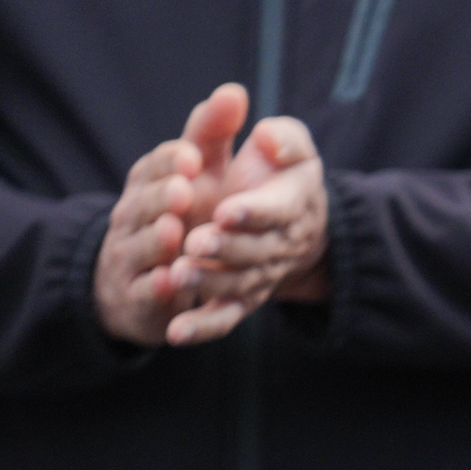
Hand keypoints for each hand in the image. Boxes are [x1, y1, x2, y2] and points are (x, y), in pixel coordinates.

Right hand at [92, 85, 248, 347]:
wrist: (158, 278)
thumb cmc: (186, 213)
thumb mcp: (203, 172)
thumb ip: (214, 134)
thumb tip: (234, 91)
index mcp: (150, 184)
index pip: (154, 167)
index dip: (170, 162)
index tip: (193, 156)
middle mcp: (134, 217)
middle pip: (142, 205)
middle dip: (160, 197)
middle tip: (184, 191)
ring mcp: (133, 258)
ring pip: (141, 248)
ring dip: (156, 241)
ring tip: (174, 233)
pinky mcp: (139, 299)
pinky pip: (145, 294)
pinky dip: (157, 289)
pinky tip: (172, 283)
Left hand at [165, 115, 329, 343]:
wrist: (295, 223)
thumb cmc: (281, 174)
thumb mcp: (287, 145)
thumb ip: (280, 136)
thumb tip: (265, 138)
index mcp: (291, 204)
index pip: (276, 211)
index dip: (252, 213)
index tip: (225, 210)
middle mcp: (279, 245)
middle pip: (255, 252)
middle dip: (225, 249)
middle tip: (195, 242)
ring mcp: (260, 274)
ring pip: (238, 284)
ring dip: (209, 282)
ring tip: (178, 274)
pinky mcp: (242, 297)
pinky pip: (224, 317)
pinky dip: (202, 328)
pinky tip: (175, 333)